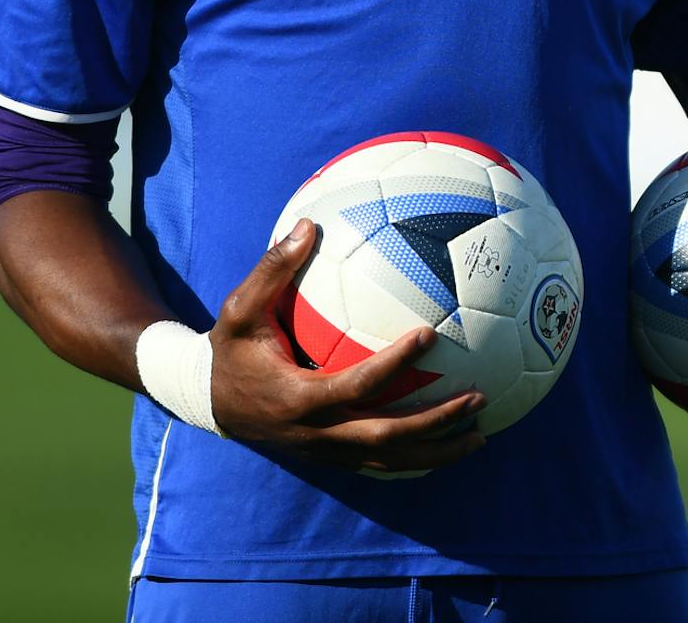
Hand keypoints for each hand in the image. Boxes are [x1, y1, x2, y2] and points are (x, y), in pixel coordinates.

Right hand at [207, 220, 487, 474]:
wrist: (206, 402)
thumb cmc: (228, 349)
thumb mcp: (238, 310)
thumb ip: (271, 270)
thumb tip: (306, 224)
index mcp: (298, 398)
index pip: (356, 384)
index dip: (394, 363)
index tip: (430, 334)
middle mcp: (316, 433)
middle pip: (386, 437)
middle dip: (435, 422)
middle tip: (479, 397)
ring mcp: (325, 451)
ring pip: (388, 461)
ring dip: (436, 450)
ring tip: (480, 433)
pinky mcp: (330, 458)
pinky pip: (379, 463)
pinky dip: (416, 457)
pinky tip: (450, 442)